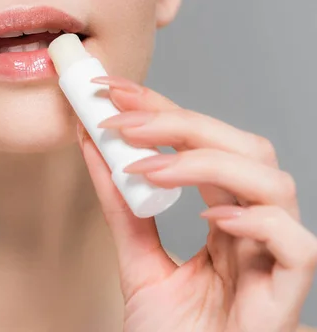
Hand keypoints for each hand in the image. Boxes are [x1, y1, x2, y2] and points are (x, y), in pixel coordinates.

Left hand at [77, 76, 316, 331]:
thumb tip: (93, 145)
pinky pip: (297, 246)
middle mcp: (253, 228)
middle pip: (242, 149)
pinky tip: (211, 217)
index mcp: (223, 217)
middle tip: (120, 117)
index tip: (114, 92)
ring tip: (146, 167)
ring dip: (204, 162)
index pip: (203, 145)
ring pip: (272, 183)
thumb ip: (121, 207)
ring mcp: (271, 259)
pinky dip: (258, 221)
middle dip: (179, 122)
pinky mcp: (284, 296)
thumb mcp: (137, 259)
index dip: (163, 111)